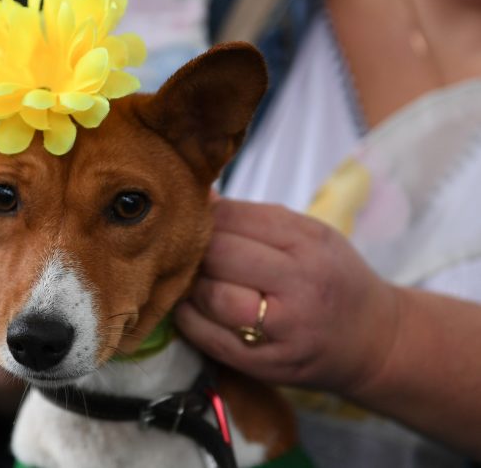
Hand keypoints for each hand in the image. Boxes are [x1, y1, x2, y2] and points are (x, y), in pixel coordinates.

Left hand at [175, 199, 399, 394]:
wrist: (375, 341)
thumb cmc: (334, 279)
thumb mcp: (312, 235)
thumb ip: (256, 217)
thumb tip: (200, 197)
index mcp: (310, 243)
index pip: (234, 218)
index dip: (205, 216)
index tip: (196, 220)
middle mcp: (300, 285)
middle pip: (219, 255)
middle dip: (194, 249)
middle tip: (187, 251)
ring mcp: (284, 329)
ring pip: (212, 296)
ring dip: (190, 285)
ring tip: (191, 279)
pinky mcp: (267, 364)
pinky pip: (209, 338)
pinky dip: (188, 319)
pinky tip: (190, 308)